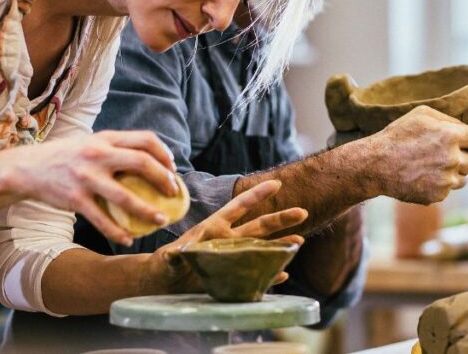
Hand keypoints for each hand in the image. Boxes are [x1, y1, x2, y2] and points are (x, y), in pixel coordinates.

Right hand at [0, 130, 178, 245]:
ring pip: (125, 197)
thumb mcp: (90, 143)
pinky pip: (102, 219)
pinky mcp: (74, 199)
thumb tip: (150, 162)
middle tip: (173, 193)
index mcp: (105, 138)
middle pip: (141, 163)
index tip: (172, 168)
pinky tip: (128, 239)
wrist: (27, 168)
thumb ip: (115, 148)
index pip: (145, 139)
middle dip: (163, 179)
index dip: (164, 154)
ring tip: (161, 220)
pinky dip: (117, 232)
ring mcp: (85, 177)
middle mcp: (97, 154)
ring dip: (148, 211)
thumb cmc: (66, 157)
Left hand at [143, 180, 307, 294]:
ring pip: (262, 249)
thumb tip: (172, 255)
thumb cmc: (165, 264)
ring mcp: (234, 259)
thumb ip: (173, 256)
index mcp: (215, 228)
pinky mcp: (235, 279)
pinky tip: (283, 274)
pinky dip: (270, 276)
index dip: (256, 195)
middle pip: (259, 226)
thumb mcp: (167, 258)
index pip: (238, 207)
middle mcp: (229, 240)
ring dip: (281, 246)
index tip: (276, 184)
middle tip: (302, 212)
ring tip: (300, 242)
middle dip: (281, 219)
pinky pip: (257, 276)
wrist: (166, 283)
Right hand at [366, 106, 467, 203]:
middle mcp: (453, 159)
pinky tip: (422, 177)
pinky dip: (439, 185)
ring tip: (431, 166)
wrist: (376, 165)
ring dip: (454, 173)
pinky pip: (447, 191)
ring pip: (462, 179)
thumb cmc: (397, 136)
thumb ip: (447, 120)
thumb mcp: (421, 115)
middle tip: (452, 156)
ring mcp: (445, 180)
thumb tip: (465, 129)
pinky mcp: (437, 196)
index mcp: (451, 136)